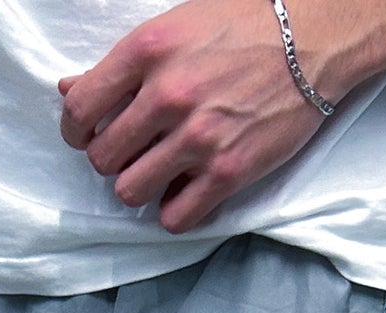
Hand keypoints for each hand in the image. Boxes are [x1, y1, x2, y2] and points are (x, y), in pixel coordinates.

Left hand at [58, 0, 339, 234]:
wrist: (315, 35)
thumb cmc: (245, 24)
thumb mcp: (175, 26)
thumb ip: (122, 64)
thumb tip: (70, 90)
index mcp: (148, 50)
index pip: (80, 110)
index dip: (77, 130)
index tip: (87, 134)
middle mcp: (168, 94)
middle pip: (102, 157)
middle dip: (112, 158)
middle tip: (134, 150)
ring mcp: (198, 136)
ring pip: (130, 191)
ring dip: (139, 186)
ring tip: (159, 170)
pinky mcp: (228, 170)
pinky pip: (175, 216)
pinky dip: (174, 211)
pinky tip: (184, 191)